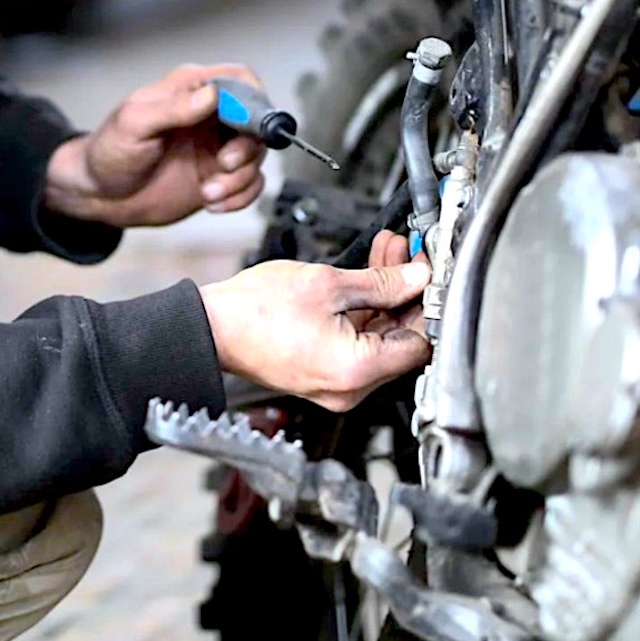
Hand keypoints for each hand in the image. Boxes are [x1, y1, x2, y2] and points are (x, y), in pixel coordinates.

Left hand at [43, 63, 267, 227]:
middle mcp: (210, 116)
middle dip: (247, 147)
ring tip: (208, 192)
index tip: (247, 127)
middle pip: (257, 121)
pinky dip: (240, 197)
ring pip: (256, 156)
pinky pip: (250, 184)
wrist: (100, 195)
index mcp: (190, 90)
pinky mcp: (218, 177)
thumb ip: (174, 108)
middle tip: (224, 164)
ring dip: (240, 178)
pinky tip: (212, 203)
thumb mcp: (135, 124)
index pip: (240, 80)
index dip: (253, 100)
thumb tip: (212, 95)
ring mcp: (216, 147)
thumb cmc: (109, 151)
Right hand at [200, 239, 431, 410]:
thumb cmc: (254, 311)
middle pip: (400, 340)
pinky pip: (356, 343)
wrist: (211, 327)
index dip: (427, 304)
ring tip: (386, 253)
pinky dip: (363, 311)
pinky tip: (365, 277)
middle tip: (406, 255)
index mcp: (357, 370)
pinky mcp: (324, 373)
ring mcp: (337, 384)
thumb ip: (381, 281)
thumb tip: (416, 277)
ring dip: (386, 296)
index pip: (420, 344)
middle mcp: (351, 387)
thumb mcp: (327, 284)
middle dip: (406, 293)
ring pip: (379, 337)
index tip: (428, 273)